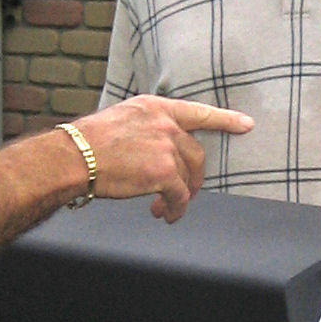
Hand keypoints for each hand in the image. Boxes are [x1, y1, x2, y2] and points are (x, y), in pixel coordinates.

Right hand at [74, 94, 253, 222]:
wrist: (74, 157)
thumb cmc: (87, 143)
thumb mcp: (121, 119)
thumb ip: (146, 127)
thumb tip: (158, 147)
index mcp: (154, 108)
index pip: (198, 112)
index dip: (225, 119)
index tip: (246, 124)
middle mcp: (165, 124)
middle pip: (195, 153)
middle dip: (194, 176)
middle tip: (188, 191)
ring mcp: (166, 147)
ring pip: (186, 176)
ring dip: (179, 196)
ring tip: (165, 208)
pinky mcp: (163, 172)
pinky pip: (179, 195)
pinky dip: (175, 208)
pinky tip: (164, 214)